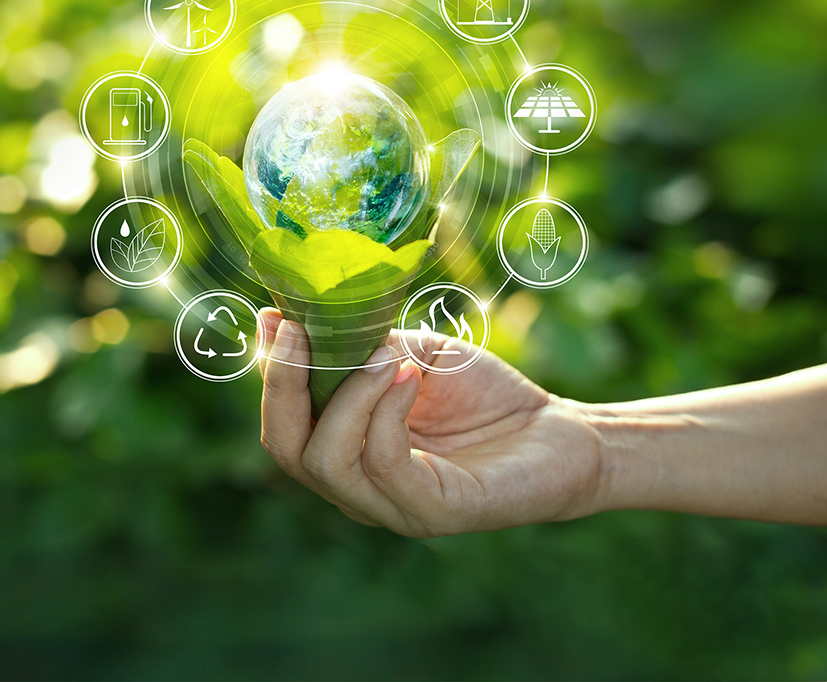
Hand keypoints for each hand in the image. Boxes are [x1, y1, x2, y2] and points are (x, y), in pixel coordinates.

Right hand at [257, 308, 603, 536]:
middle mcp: (356, 483)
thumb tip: (300, 318)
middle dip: (284, 384)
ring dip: (346, 394)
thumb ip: (359, 347)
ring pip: (326, 460)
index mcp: (344, 445)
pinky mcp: (433, 511)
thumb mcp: (410, 354)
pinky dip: (386, 411)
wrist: (556, 431)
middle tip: (300, 332)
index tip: (274, 316)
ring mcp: (390, 504)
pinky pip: (386, 464)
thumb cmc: (481, 393)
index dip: (270, 369)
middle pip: (286, 447)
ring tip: (380, 356)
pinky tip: (408, 376)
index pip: (283, 420)